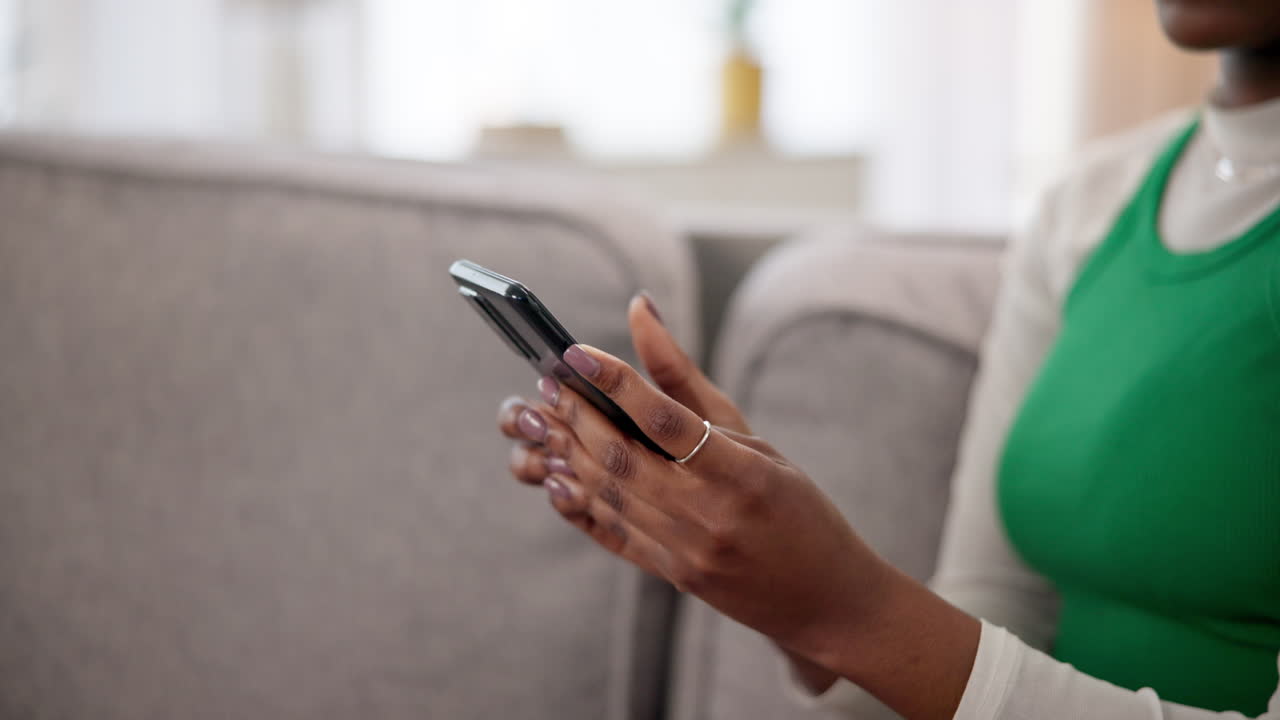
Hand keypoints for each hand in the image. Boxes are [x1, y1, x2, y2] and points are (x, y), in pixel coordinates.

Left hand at [509, 343, 887, 664]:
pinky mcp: (673, 575)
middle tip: (548, 386)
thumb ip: (686, 380)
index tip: (577, 355)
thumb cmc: (795, 507)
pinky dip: (580, 505)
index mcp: (743, 472)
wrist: (825, 599)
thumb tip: (640, 310)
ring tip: (542, 421)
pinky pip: (615, 535)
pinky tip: (556, 477)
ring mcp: (688, 551)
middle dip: (577, 416)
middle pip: (624, 458)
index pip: (666, 420)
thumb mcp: (755, 439)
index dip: (617, 383)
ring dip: (569, 454)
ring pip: (611, 495)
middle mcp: (711, 514)